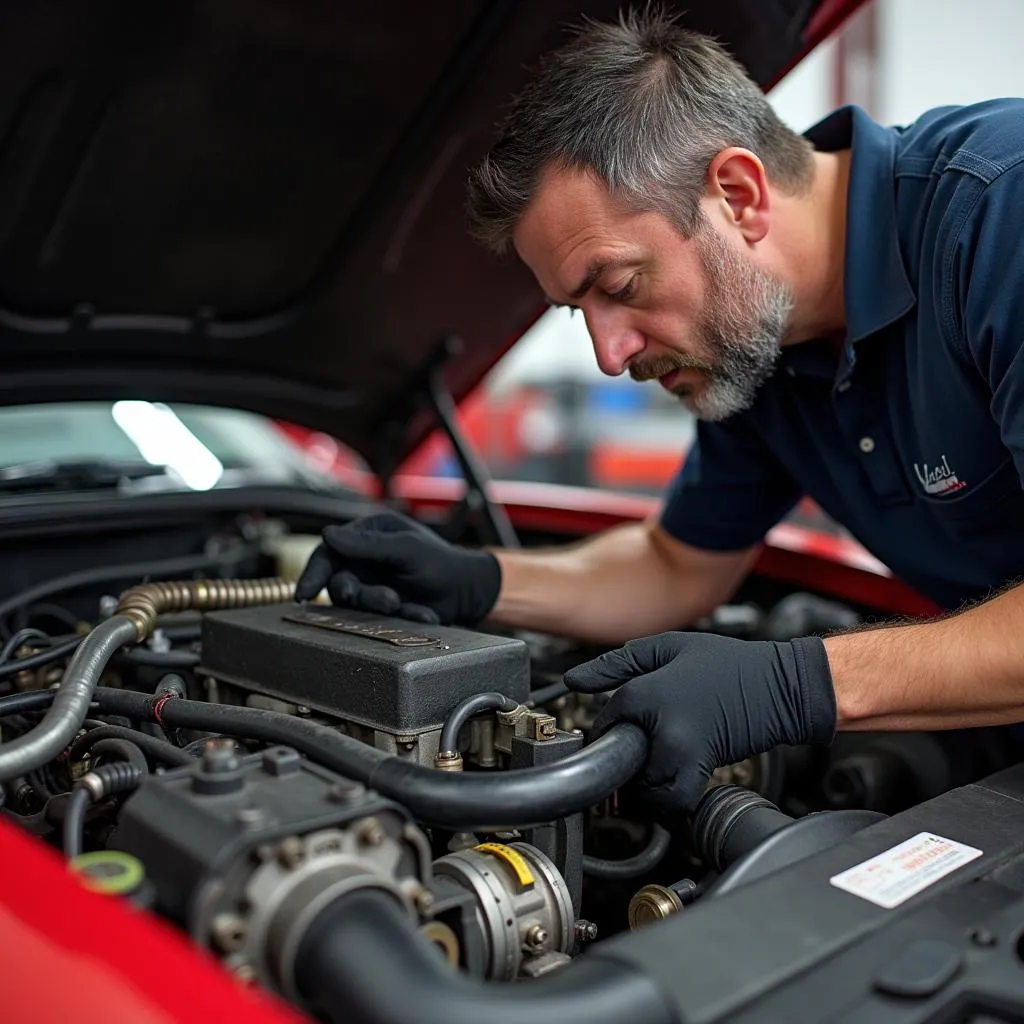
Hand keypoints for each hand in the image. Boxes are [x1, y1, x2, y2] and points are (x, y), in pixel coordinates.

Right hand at [294, 512, 500, 626]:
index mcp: (369, 533)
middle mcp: (365, 558)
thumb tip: (328, 535)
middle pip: (338, 579)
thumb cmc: (441, 562)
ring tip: (400, 603)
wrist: (468, 592)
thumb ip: (368, 544)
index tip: (305, 592)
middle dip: (354, 592)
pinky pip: (376, 617)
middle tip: (377, 597)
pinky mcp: (381, 608)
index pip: (330, 550)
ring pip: (355, 602)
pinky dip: (401, 616)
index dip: (314, 572)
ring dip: (377, 604)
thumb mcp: (407, 549)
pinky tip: (422, 612)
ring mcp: (372, 584)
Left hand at [564, 632, 835, 809]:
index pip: (605, 721)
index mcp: (646, 691)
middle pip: (620, 756)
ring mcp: (681, 751)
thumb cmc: (729, 664)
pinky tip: (669, 783)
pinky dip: (666, 799)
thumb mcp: (668, 647)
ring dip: (642, 779)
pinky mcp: (702, 770)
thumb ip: (617, 663)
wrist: (780, 685)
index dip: (604, 728)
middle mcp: (659, 724)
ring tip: (654, 764)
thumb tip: (574, 680)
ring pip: (641, 781)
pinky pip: (671, 799)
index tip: (610, 732)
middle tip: (632, 749)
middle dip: (622, 755)